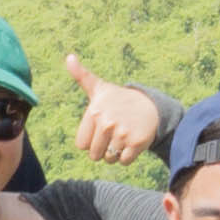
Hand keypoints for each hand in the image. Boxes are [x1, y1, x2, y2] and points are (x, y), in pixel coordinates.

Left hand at [67, 53, 167, 169]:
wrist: (150, 105)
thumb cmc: (119, 100)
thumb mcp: (99, 88)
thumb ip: (81, 76)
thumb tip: (69, 57)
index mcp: (94, 112)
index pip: (81, 145)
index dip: (90, 140)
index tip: (100, 128)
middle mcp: (107, 123)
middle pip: (94, 155)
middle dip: (103, 149)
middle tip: (113, 133)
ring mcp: (122, 133)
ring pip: (109, 159)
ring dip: (115, 153)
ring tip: (122, 137)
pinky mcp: (137, 143)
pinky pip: (123, 162)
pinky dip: (127, 157)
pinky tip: (131, 142)